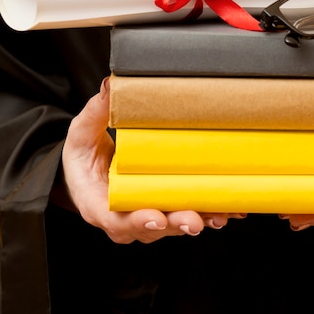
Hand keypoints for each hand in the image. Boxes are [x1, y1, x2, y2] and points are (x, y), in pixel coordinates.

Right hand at [61, 77, 241, 243]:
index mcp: (98, 205)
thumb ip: (96, 114)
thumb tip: (111, 86)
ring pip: (174, 226)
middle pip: (152, 227)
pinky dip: (209, 214)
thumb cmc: (83, 157)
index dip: (137, 221)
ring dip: (199, 221)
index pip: (117, 220)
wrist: (88, 174)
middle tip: (195, 220)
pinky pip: (188, 216)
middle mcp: (124, 219)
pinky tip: (231, 211)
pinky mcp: (166, 212)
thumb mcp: (82, 134)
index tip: (155, 215)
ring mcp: (147, 219)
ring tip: (220, 215)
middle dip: (176, 224)